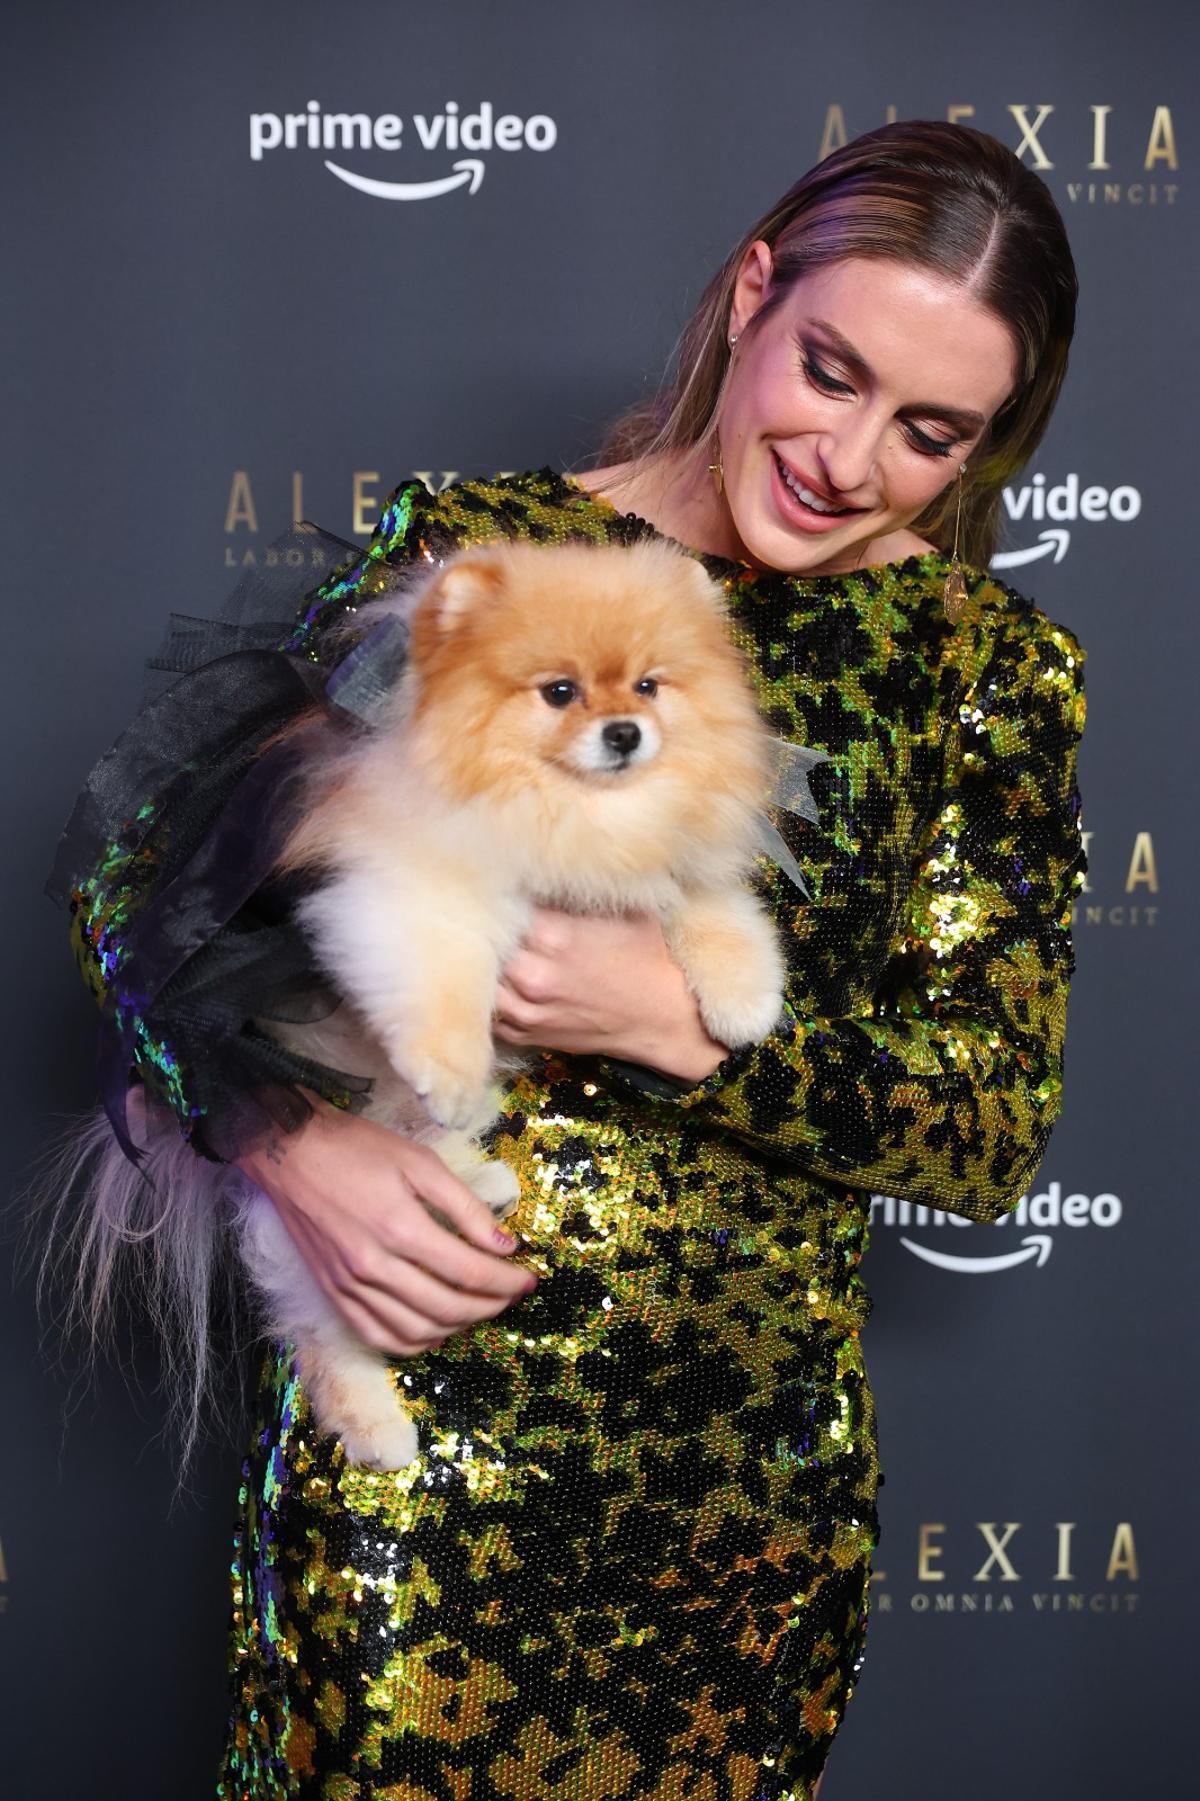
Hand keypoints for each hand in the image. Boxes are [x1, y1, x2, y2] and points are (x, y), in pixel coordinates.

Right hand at [236, 1092, 536, 1355]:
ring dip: (456, 1327)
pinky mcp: (333, 1293)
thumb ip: (465, 1207)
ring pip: (415, 1331)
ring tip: (478, 1309)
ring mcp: (350, 1285)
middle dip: (490, 1307)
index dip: (506, 1282)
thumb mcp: (421, 1162)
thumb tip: (504, 1244)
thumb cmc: (357, 1149)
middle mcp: (374, 1266)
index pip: (469, 1272)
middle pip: (447, 1307)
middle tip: (510, 1295)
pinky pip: (377, 1336)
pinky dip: (412, 1343)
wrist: (290, 1152)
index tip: (529, 1279)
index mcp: (401, 1228)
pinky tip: (434, 1331)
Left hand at [493, 906, 728, 1083]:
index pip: (502, 905)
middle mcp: (533, 974)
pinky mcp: (526, 1032)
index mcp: (554, 936)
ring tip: (490, 946)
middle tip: (487, 912)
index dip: (501, 893)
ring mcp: (527, 1009)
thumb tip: (549, 861)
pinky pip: (488, 1012)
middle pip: (484, 941)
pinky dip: (490, 994)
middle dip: (487, 926)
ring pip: (479, 978)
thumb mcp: (626, 910)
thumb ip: (584, 888)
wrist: (658, 1017)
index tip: (501, 884)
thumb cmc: (644, 957)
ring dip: (484, 962)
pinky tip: (500, 978)